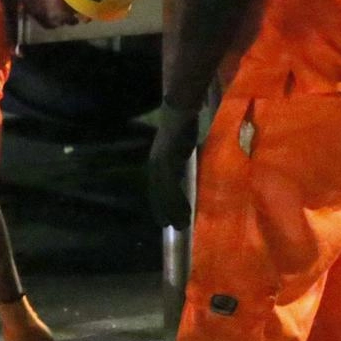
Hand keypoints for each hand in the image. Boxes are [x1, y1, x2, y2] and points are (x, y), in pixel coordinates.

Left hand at [147, 103, 200, 229]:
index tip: (165, 218)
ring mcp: (160, 166)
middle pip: (157, 195)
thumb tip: (186, 174)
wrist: (180, 114)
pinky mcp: (167, 165)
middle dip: (164, 211)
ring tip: (181, 225)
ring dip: (173, 211)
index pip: (156, 189)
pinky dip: (178, 202)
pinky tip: (185, 212)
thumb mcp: (180, 150)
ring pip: (164, 196)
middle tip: (172, 227)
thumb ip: (180, 163)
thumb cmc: (183, 128)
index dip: (160, 204)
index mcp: (156, 164)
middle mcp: (155, 167)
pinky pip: (172, 189)